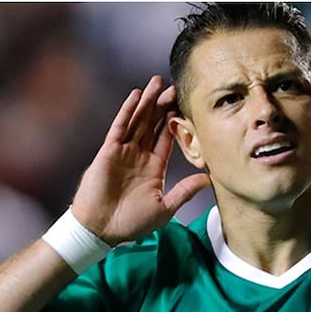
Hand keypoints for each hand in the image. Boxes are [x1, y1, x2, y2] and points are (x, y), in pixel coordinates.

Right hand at [71, 76, 210, 245]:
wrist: (102, 229)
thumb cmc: (131, 223)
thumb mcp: (165, 208)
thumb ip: (185, 191)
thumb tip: (208, 179)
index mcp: (153, 168)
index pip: (166, 139)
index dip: (175, 122)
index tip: (185, 106)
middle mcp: (139, 156)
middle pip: (153, 124)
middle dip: (163, 105)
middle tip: (175, 86)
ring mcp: (123, 152)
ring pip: (138, 120)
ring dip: (148, 101)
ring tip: (157, 82)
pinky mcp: (109, 151)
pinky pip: (120, 127)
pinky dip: (128, 111)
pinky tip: (137, 96)